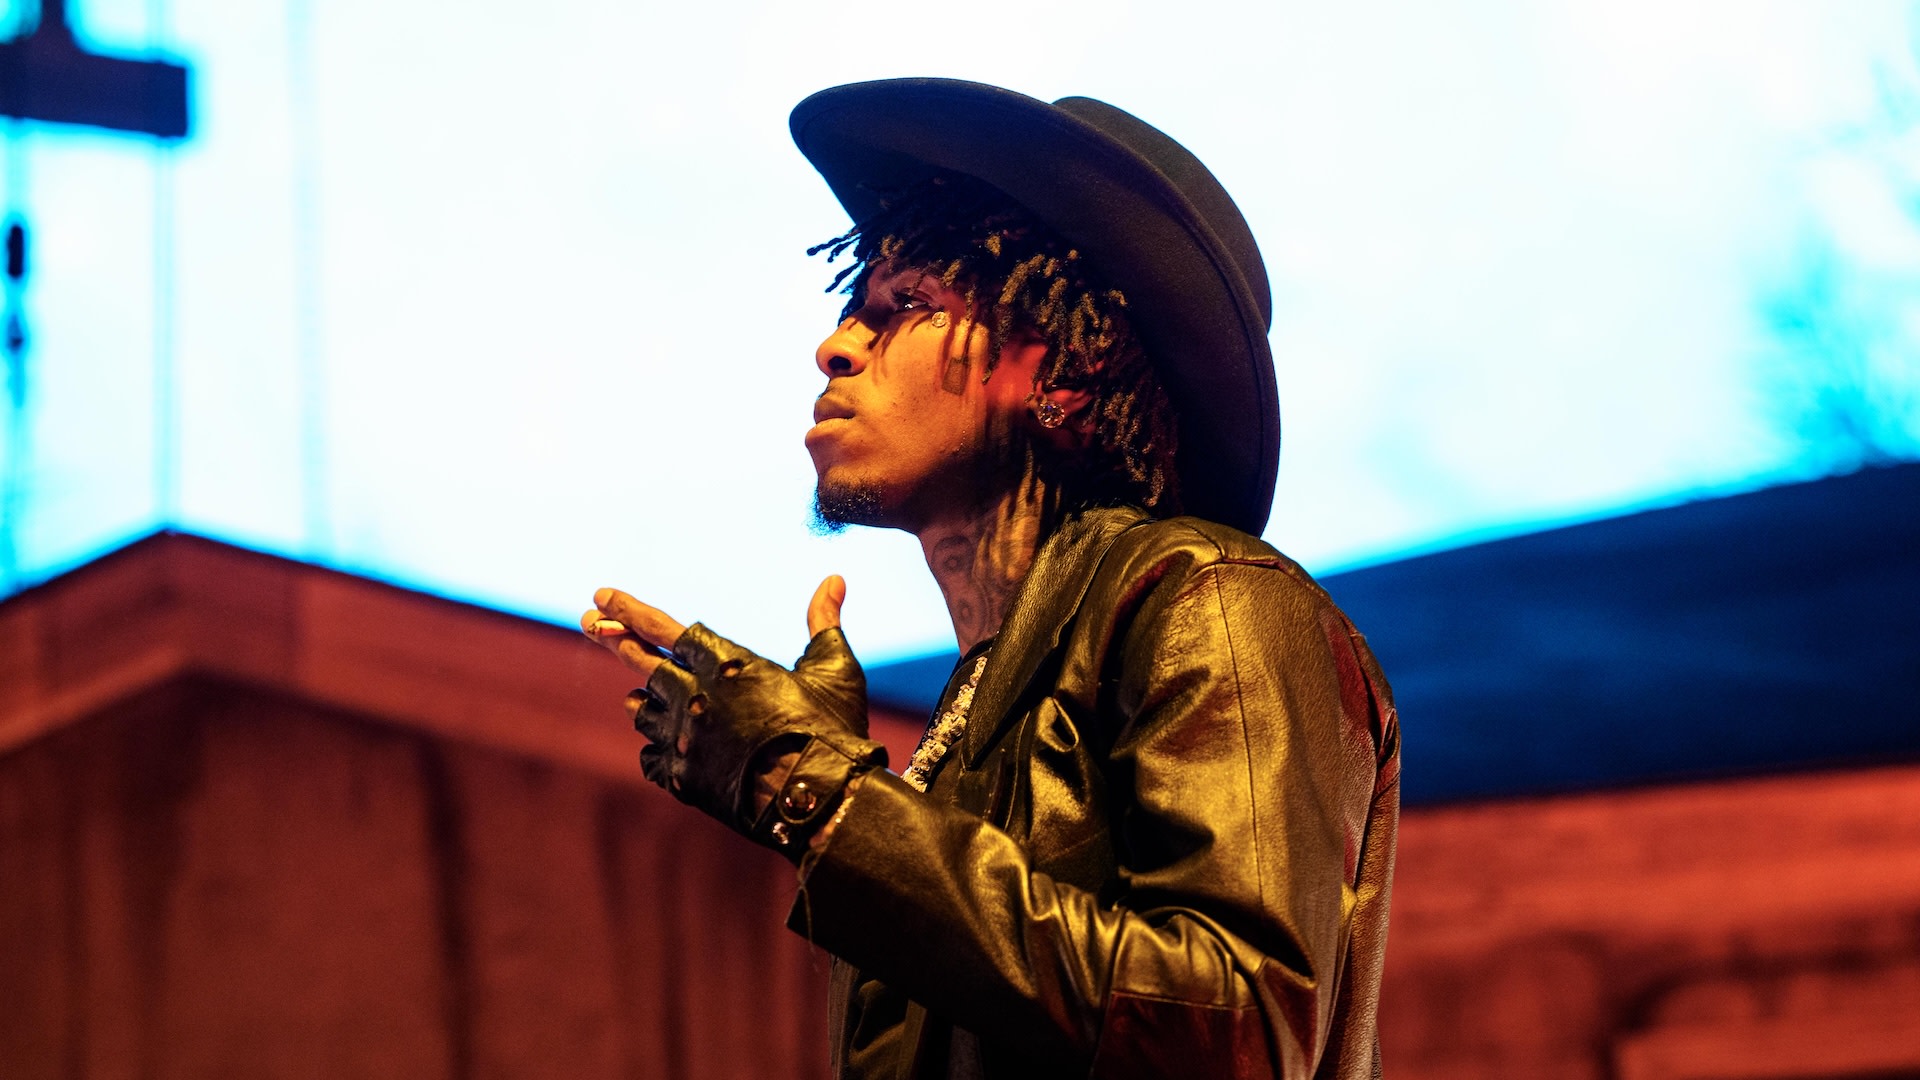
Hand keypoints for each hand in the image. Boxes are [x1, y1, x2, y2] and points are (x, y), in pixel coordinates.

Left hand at [581, 578, 884, 852]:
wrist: (819, 801)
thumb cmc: (830, 731)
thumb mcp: (833, 670)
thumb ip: (823, 621)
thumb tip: (835, 578)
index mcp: (726, 664)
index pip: (662, 627)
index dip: (630, 610)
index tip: (602, 595)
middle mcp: (694, 696)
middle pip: (640, 662)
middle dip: (613, 638)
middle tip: (590, 623)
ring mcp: (683, 739)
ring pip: (642, 711)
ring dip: (642, 699)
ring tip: (640, 695)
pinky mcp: (681, 777)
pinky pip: (650, 755)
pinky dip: (655, 746)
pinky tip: (662, 744)